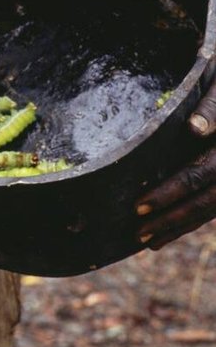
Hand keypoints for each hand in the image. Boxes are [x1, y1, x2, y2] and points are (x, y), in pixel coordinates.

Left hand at [135, 83, 215, 248]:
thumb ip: (212, 105)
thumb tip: (195, 129)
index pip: (200, 173)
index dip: (171, 192)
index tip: (140, 203)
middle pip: (207, 199)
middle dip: (172, 217)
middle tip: (137, 231)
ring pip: (212, 207)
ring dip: (180, 225)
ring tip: (148, 240)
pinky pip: (214, 203)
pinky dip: (191, 219)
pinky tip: (167, 232)